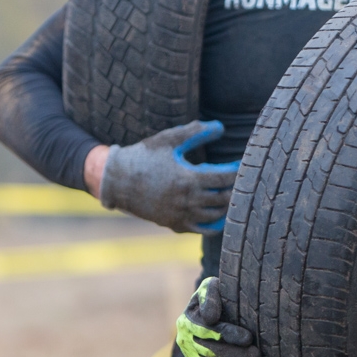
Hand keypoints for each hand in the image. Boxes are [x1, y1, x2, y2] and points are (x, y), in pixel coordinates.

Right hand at [98, 121, 238, 233]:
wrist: (116, 180)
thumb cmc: (144, 156)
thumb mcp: (168, 139)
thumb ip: (195, 132)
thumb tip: (221, 127)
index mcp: (188, 179)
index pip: (226, 178)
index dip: (238, 170)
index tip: (240, 163)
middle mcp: (187, 201)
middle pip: (225, 198)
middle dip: (236, 188)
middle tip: (241, 179)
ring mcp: (182, 215)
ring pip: (216, 215)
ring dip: (227, 205)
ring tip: (230, 193)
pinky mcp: (175, 224)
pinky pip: (203, 230)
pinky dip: (215, 223)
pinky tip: (219, 212)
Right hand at [176, 277, 260, 356]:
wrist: (211, 311)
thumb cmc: (215, 295)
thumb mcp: (210, 287)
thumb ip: (209, 295)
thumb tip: (210, 317)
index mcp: (187, 321)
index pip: (207, 330)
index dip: (228, 334)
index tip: (248, 337)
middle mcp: (186, 342)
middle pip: (211, 352)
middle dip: (236, 355)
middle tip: (256, 355)